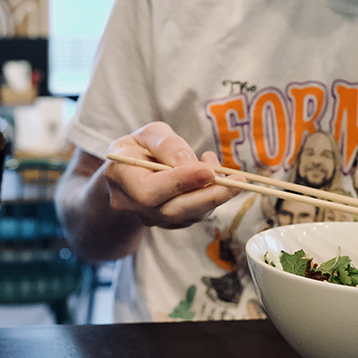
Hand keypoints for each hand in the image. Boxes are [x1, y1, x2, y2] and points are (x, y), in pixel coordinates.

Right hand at [104, 121, 241, 227]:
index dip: (180, 183)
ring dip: (214, 197)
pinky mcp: (166, 223)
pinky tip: (215, 179)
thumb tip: (193, 164)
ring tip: (229, 173)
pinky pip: (192, 216)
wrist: (128, 171)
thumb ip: (168, 145)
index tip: (208, 170)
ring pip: (186, 216)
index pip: (149, 190)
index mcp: (119, 177)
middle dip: (208, 196)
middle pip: (171, 211)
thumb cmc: (139, 147)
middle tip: (238, 181)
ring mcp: (148, 218)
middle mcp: (130, 204)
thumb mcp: (149, 134)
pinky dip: (210, 200)